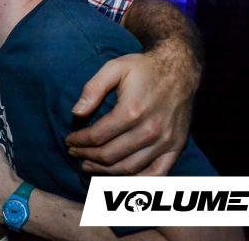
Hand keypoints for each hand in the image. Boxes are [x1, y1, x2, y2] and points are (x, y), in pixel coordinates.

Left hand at [65, 52, 192, 174]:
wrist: (179, 70)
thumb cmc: (143, 68)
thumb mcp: (114, 68)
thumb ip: (92, 89)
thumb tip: (76, 113)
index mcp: (132, 111)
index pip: (97, 137)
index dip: (79, 141)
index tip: (69, 140)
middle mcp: (150, 130)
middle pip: (110, 156)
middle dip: (87, 156)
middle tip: (74, 153)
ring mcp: (165, 142)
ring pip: (128, 169)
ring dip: (104, 171)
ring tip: (88, 165)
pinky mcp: (176, 147)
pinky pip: (156, 175)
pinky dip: (136, 181)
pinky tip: (119, 177)